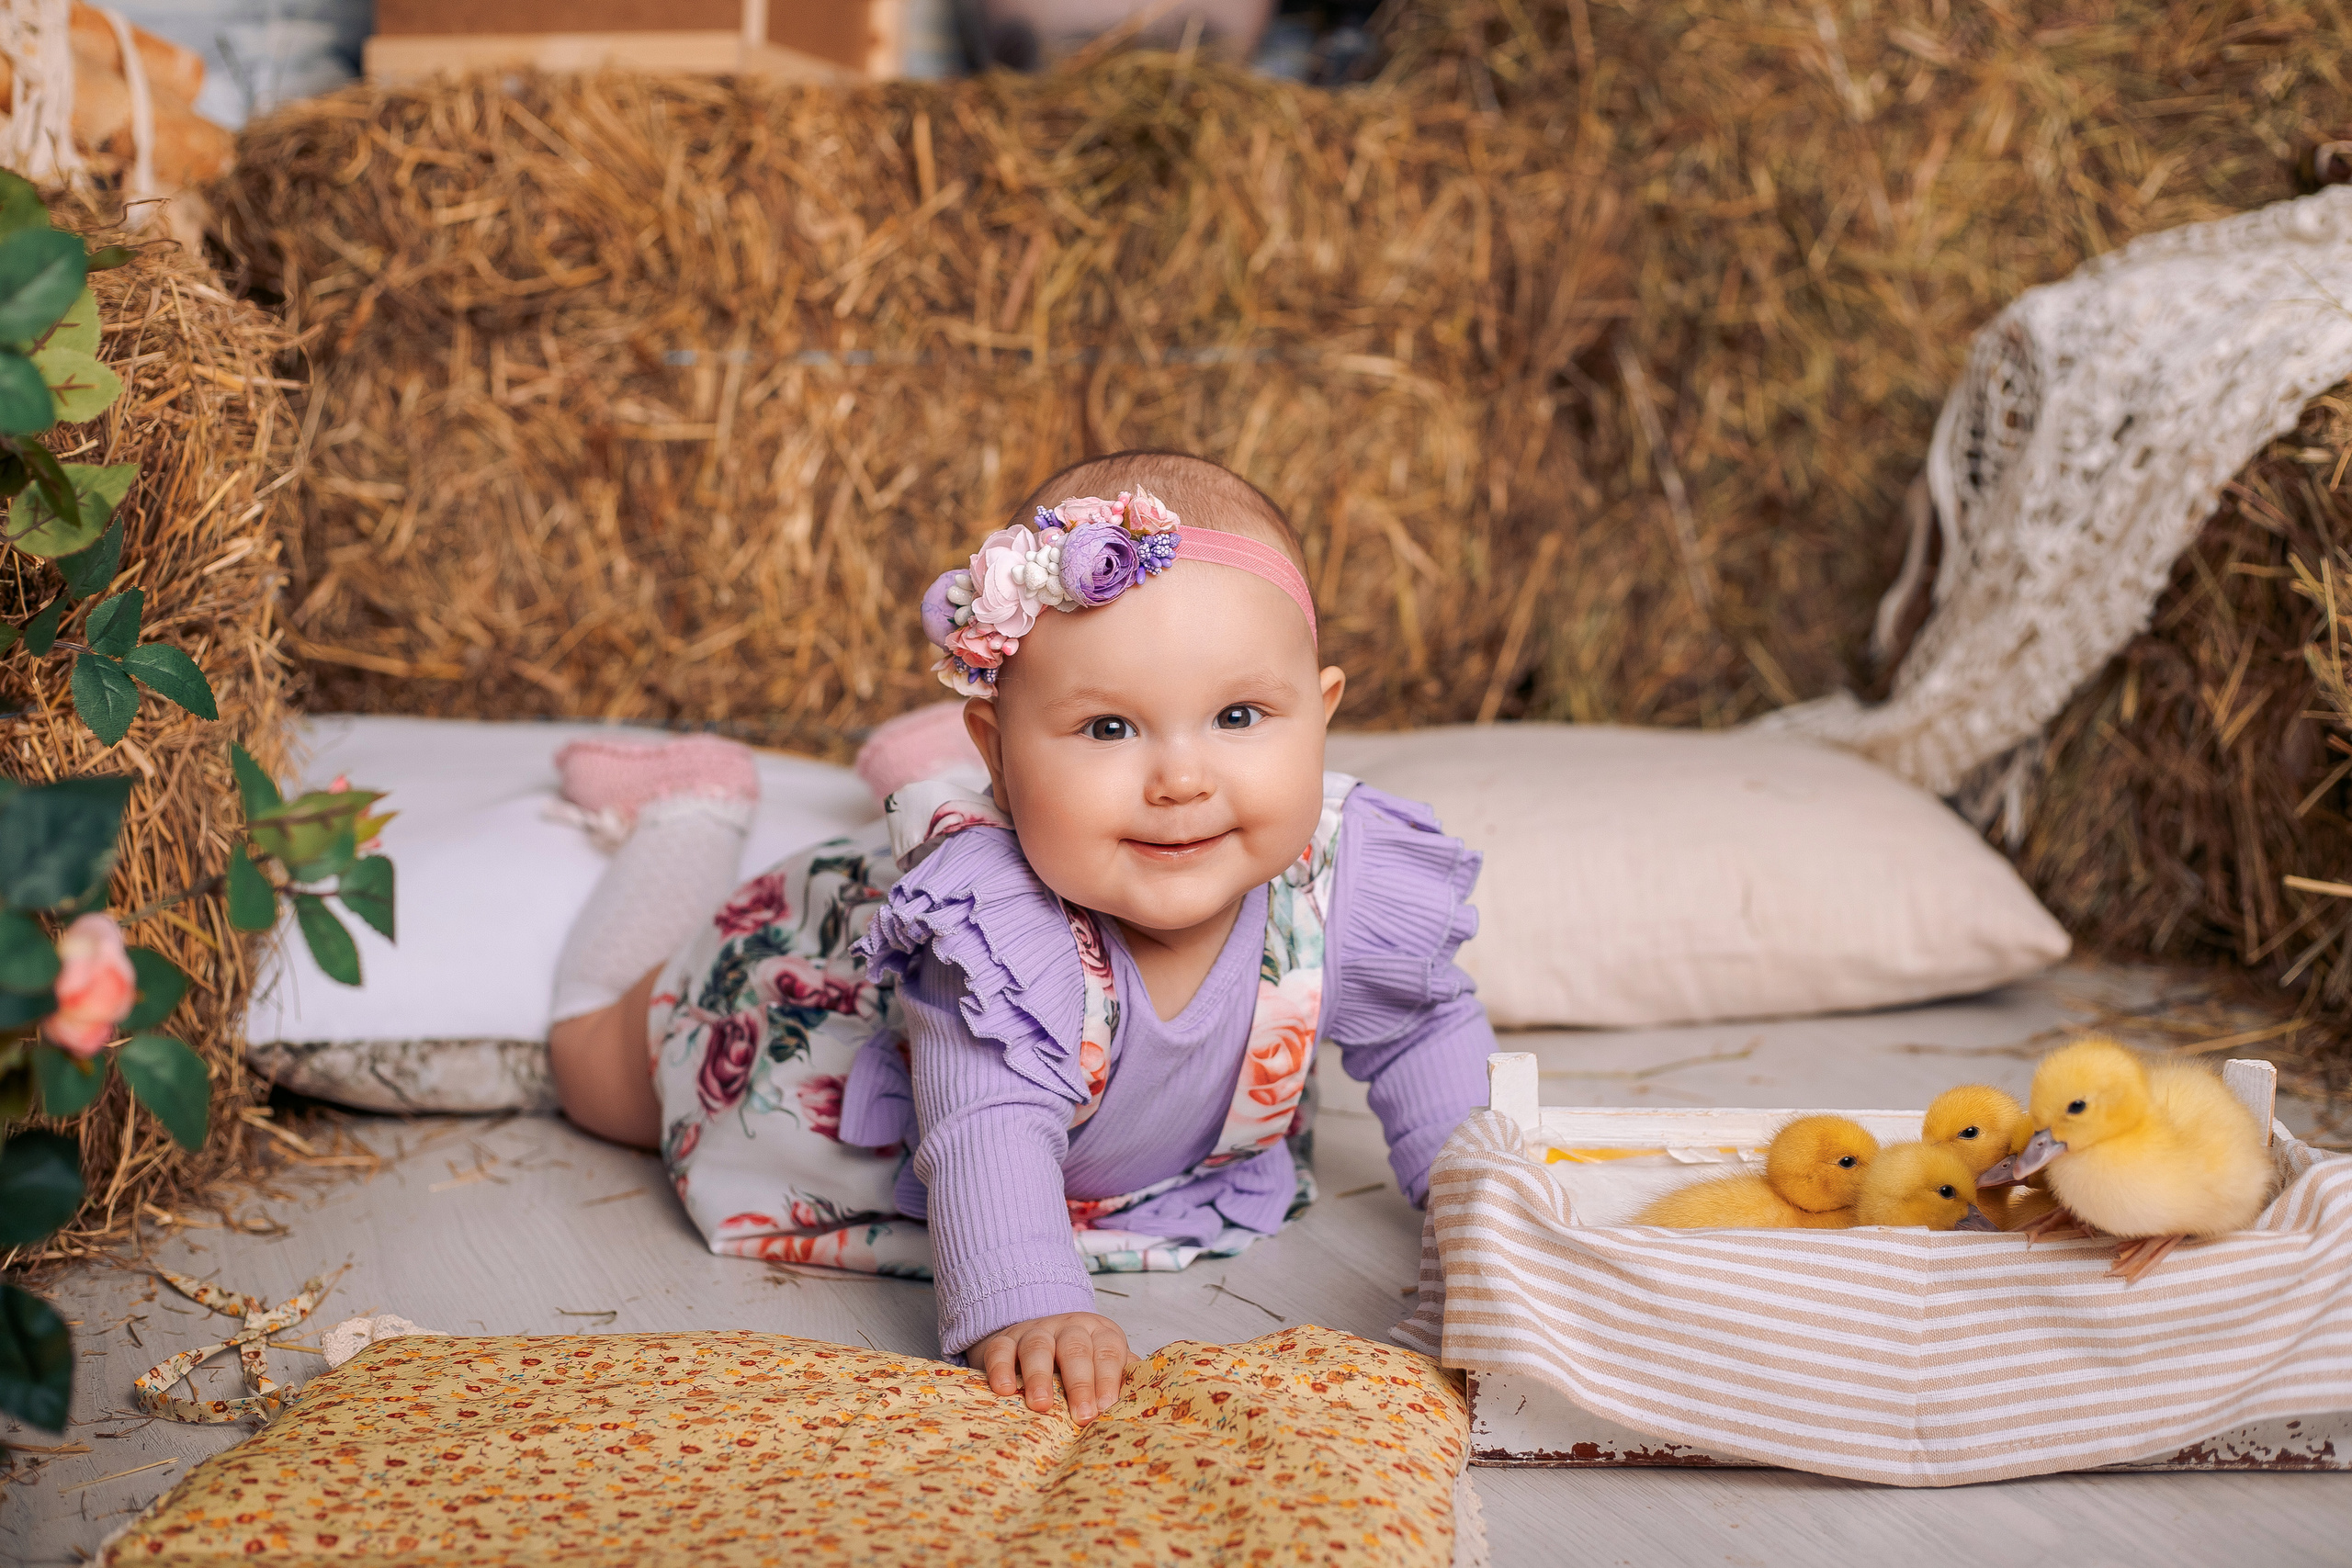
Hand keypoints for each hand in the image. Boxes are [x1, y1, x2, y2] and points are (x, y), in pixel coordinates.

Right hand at [976, 1311, 1138, 1424]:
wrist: (1043, 1338)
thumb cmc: (1082, 1362)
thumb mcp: (1106, 1365)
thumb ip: (1124, 1380)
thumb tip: (1144, 1405)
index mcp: (1099, 1333)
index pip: (1108, 1351)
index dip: (1108, 1378)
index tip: (1106, 1407)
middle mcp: (1068, 1328)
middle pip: (1075, 1348)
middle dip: (1080, 1383)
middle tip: (1081, 1415)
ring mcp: (1035, 1331)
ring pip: (1038, 1346)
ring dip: (1040, 1377)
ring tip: (1041, 1405)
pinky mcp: (1006, 1340)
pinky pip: (1000, 1348)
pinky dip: (1001, 1367)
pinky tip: (1004, 1390)